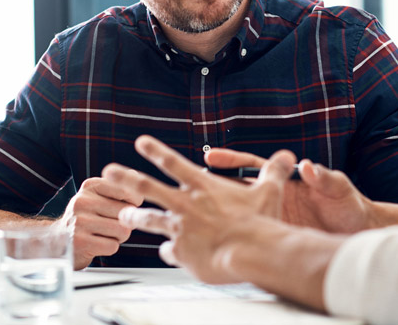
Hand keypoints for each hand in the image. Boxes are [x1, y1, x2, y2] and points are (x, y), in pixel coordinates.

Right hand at [54, 177, 142, 268]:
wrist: (59, 240)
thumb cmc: (87, 217)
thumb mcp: (98, 197)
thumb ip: (118, 187)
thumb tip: (134, 174)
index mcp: (90, 186)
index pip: (127, 191)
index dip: (134, 203)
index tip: (125, 208)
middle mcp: (82, 201)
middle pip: (127, 213)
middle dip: (125, 223)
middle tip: (111, 225)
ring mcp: (79, 222)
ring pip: (123, 230)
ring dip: (119, 237)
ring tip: (104, 234)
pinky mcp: (80, 242)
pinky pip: (113, 246)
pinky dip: (110, 248)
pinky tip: (97, 244)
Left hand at [102, 135, 296, 282]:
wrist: (253, 251)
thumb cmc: (260, 223)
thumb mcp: (269, 191)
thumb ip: (274, 172)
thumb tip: (288, 156)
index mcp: (203, 187)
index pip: (173, 163)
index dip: (156, 150)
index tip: (141, 142)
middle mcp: (186, 204)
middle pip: (147, 187)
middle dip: (125, 178)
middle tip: (108, 172)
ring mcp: (181, 228)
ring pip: (149, 220)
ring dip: (134, 218)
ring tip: (123, 217)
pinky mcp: (182, 252)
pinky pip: (169, 252)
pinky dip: (168, 253)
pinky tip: (167, 255)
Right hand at [205, 148, 376, 232]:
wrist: (358, 232)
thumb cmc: (349, 206)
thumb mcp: (339, 188)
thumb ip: (324, 177)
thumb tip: (309, 167)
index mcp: (285, 181)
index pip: (251, 167)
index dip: (230, 161)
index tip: (211, 157)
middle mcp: (274, 198)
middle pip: (236, 190)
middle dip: (211, 187)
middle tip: (188, 184)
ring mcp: (273, 217)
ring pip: (238, 214)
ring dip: (217, 214)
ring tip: (191, 215)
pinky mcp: (276, 236)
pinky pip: (251, 237)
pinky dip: (234, 239)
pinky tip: (217, 243)